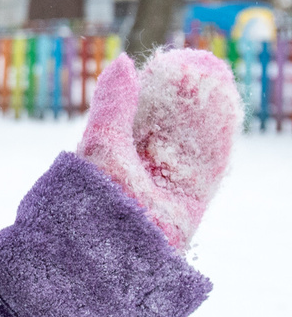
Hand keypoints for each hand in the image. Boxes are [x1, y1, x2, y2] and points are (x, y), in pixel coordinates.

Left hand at [78, 48, 237, 248]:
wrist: (101, 254)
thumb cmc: (90, 199)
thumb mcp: (100, 144)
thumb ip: (114, 106)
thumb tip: (123, 61)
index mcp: (112, 160)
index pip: (140, 121)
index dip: (158, 95)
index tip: (173, 66)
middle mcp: (138, 176)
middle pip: (169, 132)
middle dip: (188, 103)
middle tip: (205, 70)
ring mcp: (164, 193)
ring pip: (191, 148)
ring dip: (207, 118)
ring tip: (220, 84)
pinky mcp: (187, 211)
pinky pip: (207, 170)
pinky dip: (218, 142)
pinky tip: (227, 112)